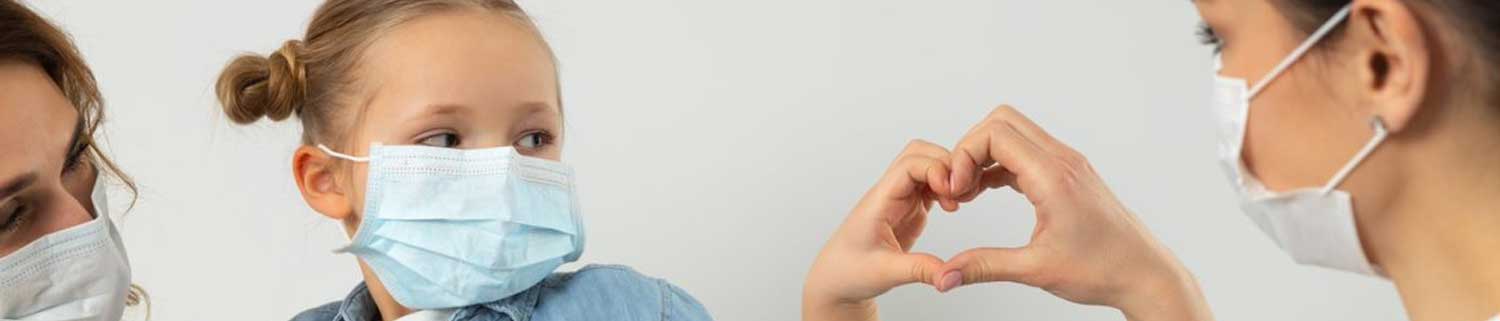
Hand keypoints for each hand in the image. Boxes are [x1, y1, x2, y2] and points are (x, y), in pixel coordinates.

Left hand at [803, 140, 959, 320]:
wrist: (836, 280)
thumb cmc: (849, 272)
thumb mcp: (885, 273)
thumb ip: (919, 270)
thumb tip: (951, 273)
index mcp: (879, 201)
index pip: (908, 165)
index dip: (935, 169)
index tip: (951, 191)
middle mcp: (889, 194)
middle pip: (920, 155)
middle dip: (946, 166)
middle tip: (961, 194)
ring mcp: (899, 199)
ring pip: (927, 166)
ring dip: (947, 176)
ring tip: (958, 202)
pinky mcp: (909, 209)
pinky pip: (930, 185)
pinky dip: (945, 188)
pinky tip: (952, 206)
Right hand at [936, 106, 1212, 320]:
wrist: (1144, 274)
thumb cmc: (1104, 269)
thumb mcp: (1036, 270)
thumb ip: (985, 266)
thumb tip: (945, 275)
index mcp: (1054, 178)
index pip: (995, 134)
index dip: (964, 155)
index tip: (956, 188)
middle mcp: (1062, 162)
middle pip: (1002, 122)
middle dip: (970, 148)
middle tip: (959, 185)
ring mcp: (1067, 164)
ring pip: (1014, 133)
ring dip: (984, 155)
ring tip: (969, 191)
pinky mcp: (1068, 174)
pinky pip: (1025, 152)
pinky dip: (1000, 164)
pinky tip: (987, 190)